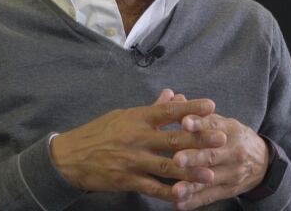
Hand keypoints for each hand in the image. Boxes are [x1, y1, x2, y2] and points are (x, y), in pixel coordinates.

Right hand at [50, 89, 226, 202]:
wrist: (69, 157)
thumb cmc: (99, 133)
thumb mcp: (124, 115)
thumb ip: (151, 108)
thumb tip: (172, 95)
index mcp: (137, 118)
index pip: (167, 111)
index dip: (190, 109)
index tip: (211, 105)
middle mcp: (137, 138)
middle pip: (172, 138)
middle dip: (198, 138)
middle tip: (220, 137)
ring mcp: (132, 160)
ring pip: (166, 166)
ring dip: (190, 170)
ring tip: (210, 173)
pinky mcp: (126, 180)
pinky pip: (152, 187)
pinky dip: (169, 192)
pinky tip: (184, 195)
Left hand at [172, 114, 270, 209]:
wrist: (263, 163)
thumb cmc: (233, 138)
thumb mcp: (223, 123)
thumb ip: (199, 114)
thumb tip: (177, 97)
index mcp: (231, 130)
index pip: (213, 126)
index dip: (199, 124)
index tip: (184, 122)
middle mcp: (234, 152)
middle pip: (211, 155)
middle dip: (194, 158)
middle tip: (177, 159)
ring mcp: (232, 173)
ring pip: (210, 179)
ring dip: (192, 185)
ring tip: (175, 190)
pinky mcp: (229, 190)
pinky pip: (210, 196)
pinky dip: (195, 201)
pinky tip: (179, 204)